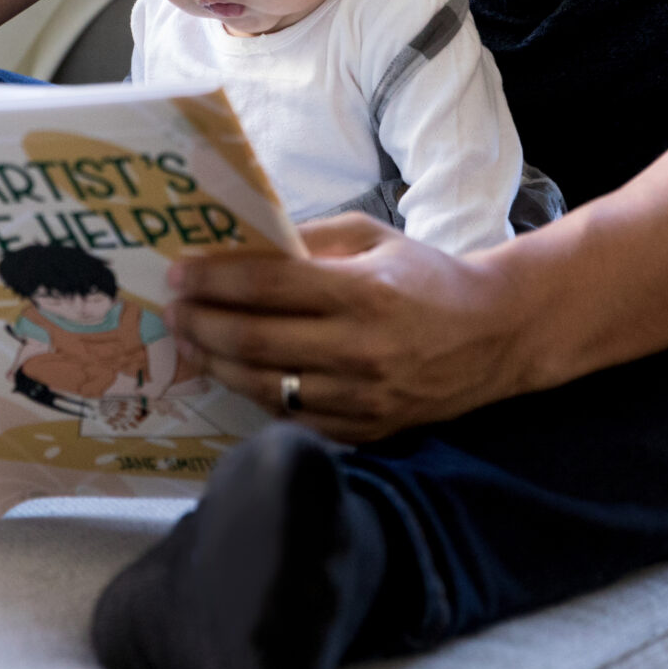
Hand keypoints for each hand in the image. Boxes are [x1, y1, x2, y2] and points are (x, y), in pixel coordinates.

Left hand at [165, 216, 529, 443]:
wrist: (494, 335)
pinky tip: (237, 376)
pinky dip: (258, 397)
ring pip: (267, 388)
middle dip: (204, 324)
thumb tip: (243, 245)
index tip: (179, 274)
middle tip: (173, 310)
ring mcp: (364, 397)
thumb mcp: (375, 238)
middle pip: (256, 342)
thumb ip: (310, 238)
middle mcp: (361, 349)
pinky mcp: (369, 430)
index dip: (215, 281)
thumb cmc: (426, 277)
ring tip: (194, 343)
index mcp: (363, 292)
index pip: (268, 287)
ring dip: (219, 365)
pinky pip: (295, 419)